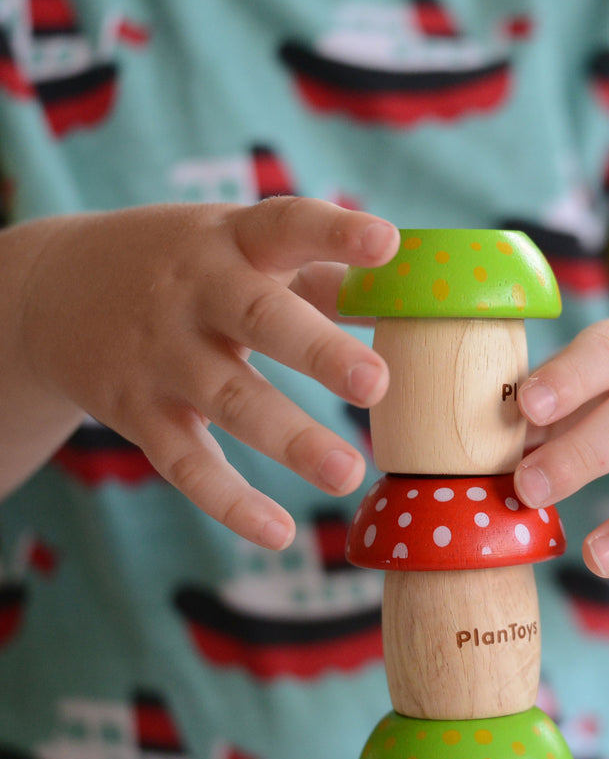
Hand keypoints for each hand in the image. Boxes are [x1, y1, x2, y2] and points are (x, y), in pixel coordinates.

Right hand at [14, 198, 398, 546]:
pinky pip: (187, 463)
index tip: (385, 243)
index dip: (335, 233)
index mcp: (232, 241)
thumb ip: (319, 274)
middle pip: (261, 320)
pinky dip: (230, 502)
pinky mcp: (138, 412)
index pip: (287, 225)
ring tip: (347, 474)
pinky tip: (278, 533)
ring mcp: (163, 355)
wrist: (53, 290)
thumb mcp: (237, 248)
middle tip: (375, 383)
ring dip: (290, 439)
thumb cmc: (183, 268)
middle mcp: (196, 294)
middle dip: (318, 351)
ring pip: (230, 399)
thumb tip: (406, 297)